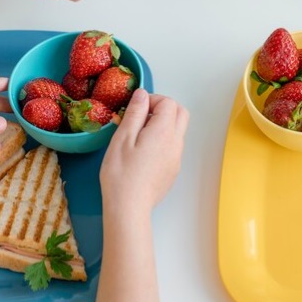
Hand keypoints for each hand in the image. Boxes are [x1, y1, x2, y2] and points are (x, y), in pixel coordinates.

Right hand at [99, 89, 188, 217]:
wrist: (129, 207)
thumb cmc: (121, 173)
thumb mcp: (122, 138)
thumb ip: (135, 113)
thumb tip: (142, 94)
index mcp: (164, 132)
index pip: (169, 103)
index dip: (152, 100)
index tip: (135, 109)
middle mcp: (176, 143)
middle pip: (181, 113)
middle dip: (163, 108)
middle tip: (141, 117)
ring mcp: (176, 158)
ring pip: (177, 130)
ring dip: (162, 124)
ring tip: (138, 136)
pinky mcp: (173, 169)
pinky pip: (173, 146)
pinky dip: (162, 140)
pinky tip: (142, 152)